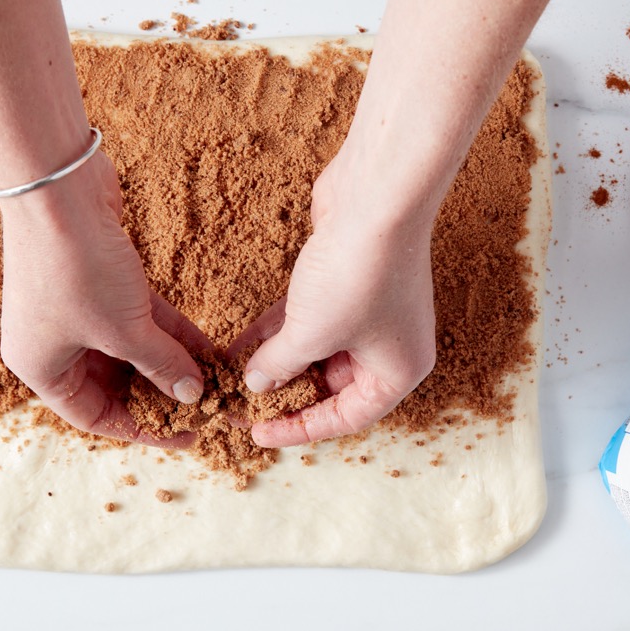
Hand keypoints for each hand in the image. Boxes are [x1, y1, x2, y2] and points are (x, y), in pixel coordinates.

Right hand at [0, 151, 210, 446]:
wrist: (59, 187)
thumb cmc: (77, 266)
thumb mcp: (124, 329)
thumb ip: (161, 366)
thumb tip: (193, 395)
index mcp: (42, 369)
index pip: (95, 417)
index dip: (143, 430)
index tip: (187, 434)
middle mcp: (53, 343)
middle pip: (114, 385)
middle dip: (161, 395)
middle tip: (207, 406)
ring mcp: (75, 310)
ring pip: (130, 350)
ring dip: (171, 363)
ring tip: (216, 379)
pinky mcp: (99, 281)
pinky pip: (138, 320)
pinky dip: (169, 333)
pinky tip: (208, 347)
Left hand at [240, 158, 437, 446]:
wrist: (377, 196)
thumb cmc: (359, 273)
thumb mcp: (312, 333)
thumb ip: (280, 365)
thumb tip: (256, 384)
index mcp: (398, 371)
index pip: (346, 418)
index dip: (300, 429)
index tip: (258, 434)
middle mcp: (390, 346)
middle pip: (331, 386)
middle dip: (284, 395)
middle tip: (239, 405)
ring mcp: (370, 312)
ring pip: (317, 351)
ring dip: (276, 363)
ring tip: (231, 378)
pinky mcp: (347, 282)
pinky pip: (309, 320)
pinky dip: (278, 332)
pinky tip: (239, 344)